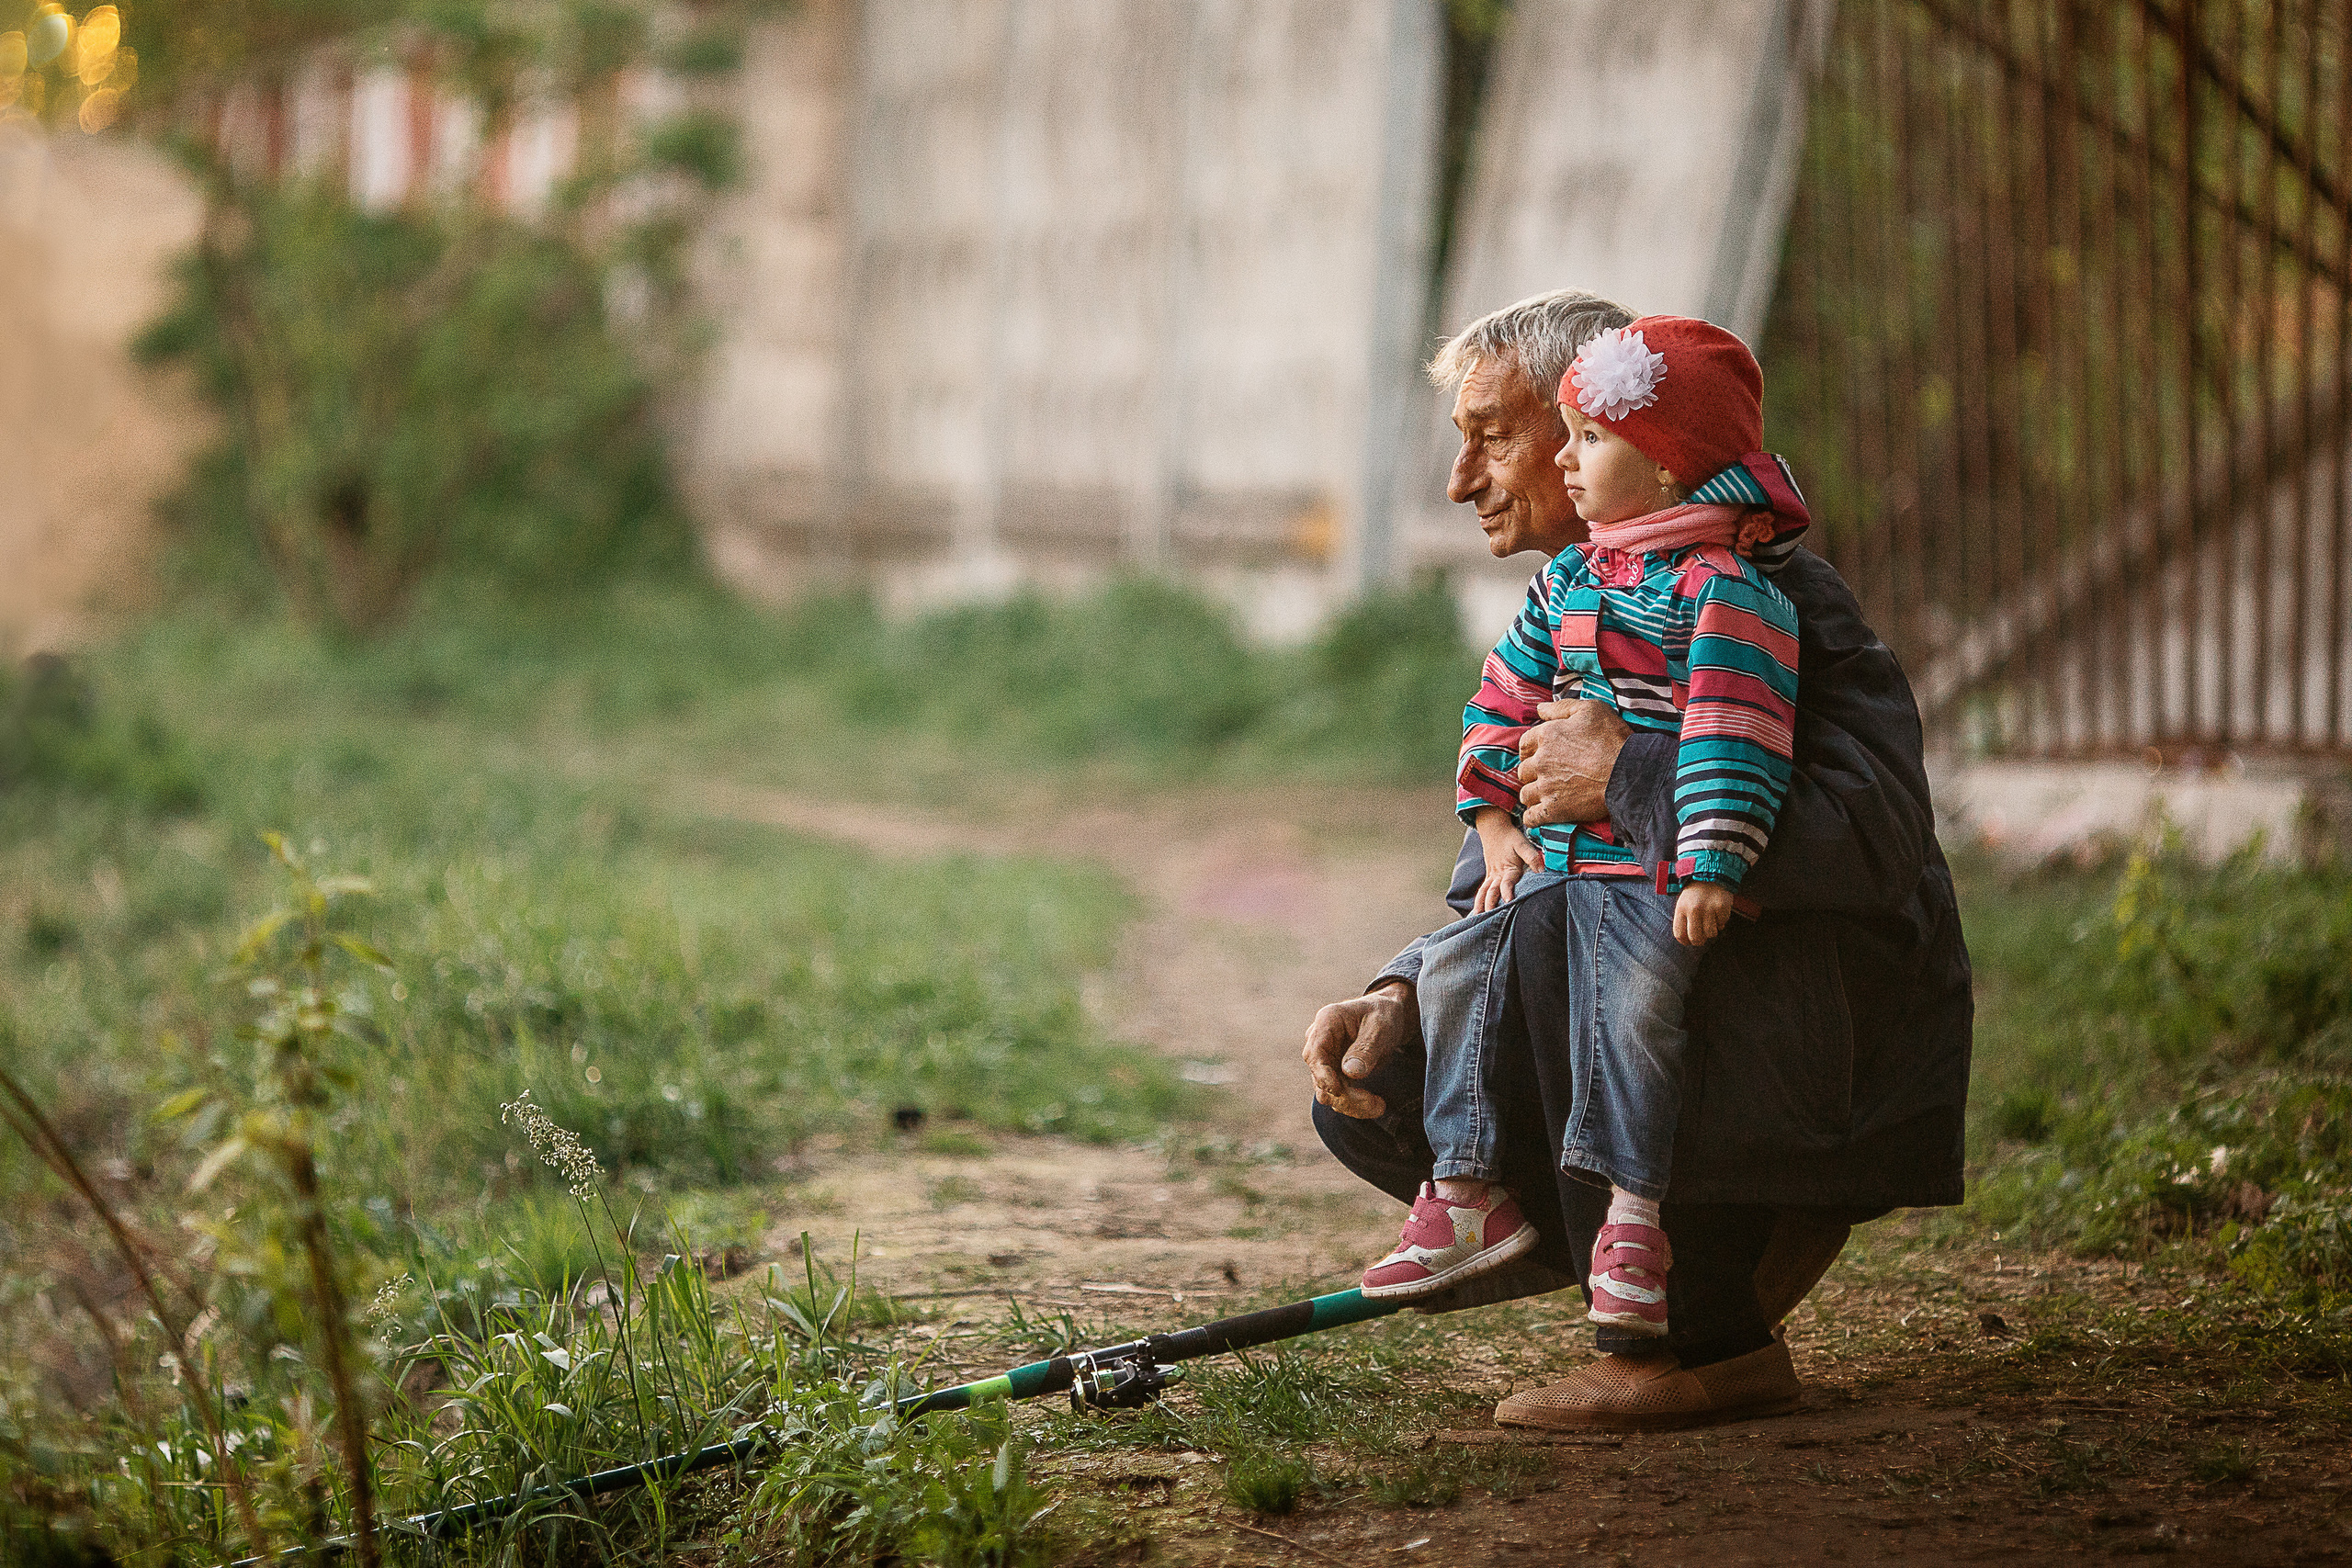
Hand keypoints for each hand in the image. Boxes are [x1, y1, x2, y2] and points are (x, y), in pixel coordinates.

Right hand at [1303, 982, 1412, 1118]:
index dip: (1323, 1075)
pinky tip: (1376, 1105)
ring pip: (1327, 1092)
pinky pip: (1338, 1095)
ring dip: (1351, 1105)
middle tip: (1377, 1105)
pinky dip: (1355, 1105)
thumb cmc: (1383, 1015)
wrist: (1388, 1016)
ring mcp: (1325, 1059)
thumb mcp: (1380, 1027)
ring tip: (1379, 1106)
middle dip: (1345, 1096)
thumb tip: (1350, 1073)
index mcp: (1326, 1022)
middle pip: (1320, 1077)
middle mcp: (1320, 1042)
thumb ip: (1365, 1049)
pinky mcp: (1334, 1073)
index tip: (1340, 1090)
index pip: (1314, 1054)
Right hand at [1472, 813, 1544, 913]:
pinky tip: (1477, 911)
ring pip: (1483, 892)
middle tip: (1487, 917)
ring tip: (1477, 918)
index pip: (1506, 883)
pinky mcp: (1489, 876)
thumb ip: (1532, 857)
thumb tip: (1542, 870)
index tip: (1508, 901)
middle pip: (1491, 891)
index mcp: (1507, 868)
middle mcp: (1497, 874)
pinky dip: (1478, 900)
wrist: (1494, 828)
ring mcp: (1491, 875)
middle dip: (1489, 904)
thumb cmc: (1510, 837)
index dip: (1507, 891)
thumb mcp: (1523, 844)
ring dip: (1480, 904)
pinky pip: (1482, 890)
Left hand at [1518, 700, 1631, 828]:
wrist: (1629, 773)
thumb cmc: (1613, 739)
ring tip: (1546, 796)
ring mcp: (1546, 787)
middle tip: (1548, 776)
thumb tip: (1539, 708)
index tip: (1540, 755)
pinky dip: (1533, 818)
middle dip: (1533, 773)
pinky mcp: (1554, 809)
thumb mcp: (1591, 710)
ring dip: (1533, 795)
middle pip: (1524, 770)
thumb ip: (1561, 708)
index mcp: (1546, 736)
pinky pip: (1531, 817)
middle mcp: (1541, 762)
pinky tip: (1541, 815)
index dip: (1531, 750)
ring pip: (1525, 794)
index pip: (1524, 745)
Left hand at [1674, 882, 1734, 946]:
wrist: (1709, 873)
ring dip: (1712, 931)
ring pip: (1711, 934)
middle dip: (1699, 941)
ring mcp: (1709, 908)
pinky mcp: (1722, 907)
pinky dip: (1721, 922)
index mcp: (1681, 908)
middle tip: (1702, 937)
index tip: (1689, 941)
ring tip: (1710, 922)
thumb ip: (1684, 920)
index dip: (1685, 941)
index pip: (1679, 934)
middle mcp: (1694, 909)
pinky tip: (1718, 913)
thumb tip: (1689, 941)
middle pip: (1695, 938)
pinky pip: (1722, 924)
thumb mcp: (1683, 903)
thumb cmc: (1695, 893)